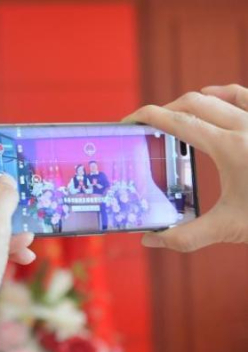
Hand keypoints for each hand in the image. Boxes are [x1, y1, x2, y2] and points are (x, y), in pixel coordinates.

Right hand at [124, 84, 247, 251]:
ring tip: (176, 117)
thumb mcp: (229, 229)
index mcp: (229, 147)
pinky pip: (245, 96)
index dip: (147, 117)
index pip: (177, 121)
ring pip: (219, 95)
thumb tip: (150, 241)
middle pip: (192, 103)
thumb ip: (185, 237)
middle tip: (149, 127)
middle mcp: (246, 126)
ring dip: (192, 103)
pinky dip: (224, 94)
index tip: (129, 120)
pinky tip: (215, 101)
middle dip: (165, 110)